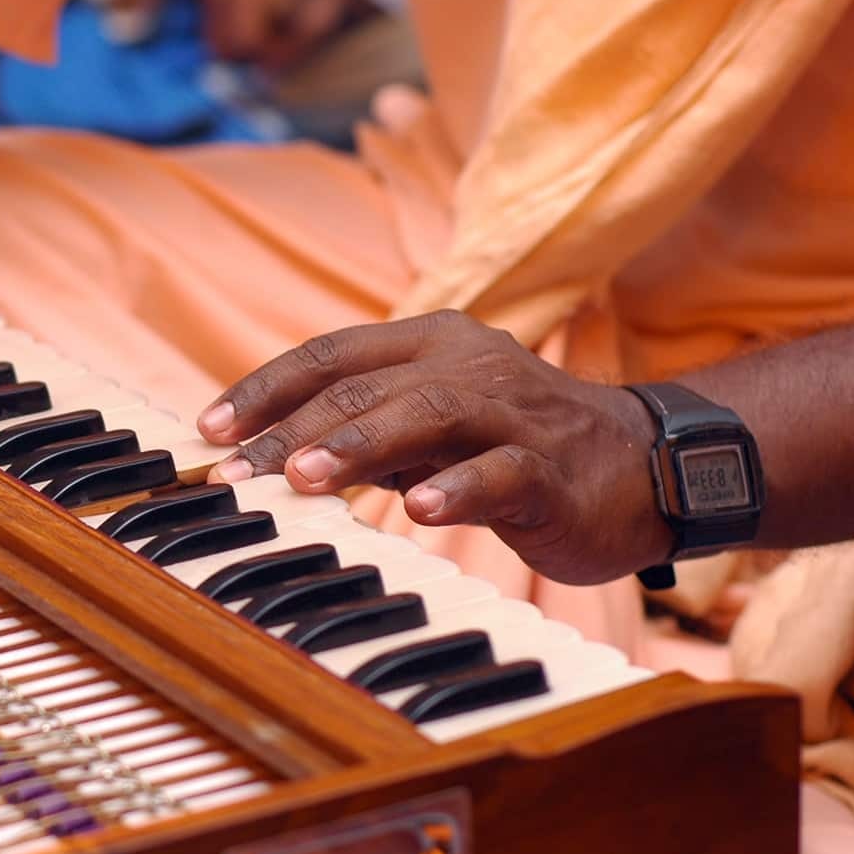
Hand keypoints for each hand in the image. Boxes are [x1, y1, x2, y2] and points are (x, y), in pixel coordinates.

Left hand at [196, 311, 672, 585]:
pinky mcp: (555, 468)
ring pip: (429, 414)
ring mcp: (515, 413)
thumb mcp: (425, 432)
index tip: (207, 430)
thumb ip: (359, 435)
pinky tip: (422, 511)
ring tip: (305, 477)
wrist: (646, 467)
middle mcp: (468, 364)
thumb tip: (263, 457)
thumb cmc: (513, 446)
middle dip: (292, 429)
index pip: (330, 356)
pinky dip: (461, 488)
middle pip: (366, 387)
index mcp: (430, 343)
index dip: (265, 390)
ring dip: (361, 446)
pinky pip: (504, 473)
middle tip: (236, 471)